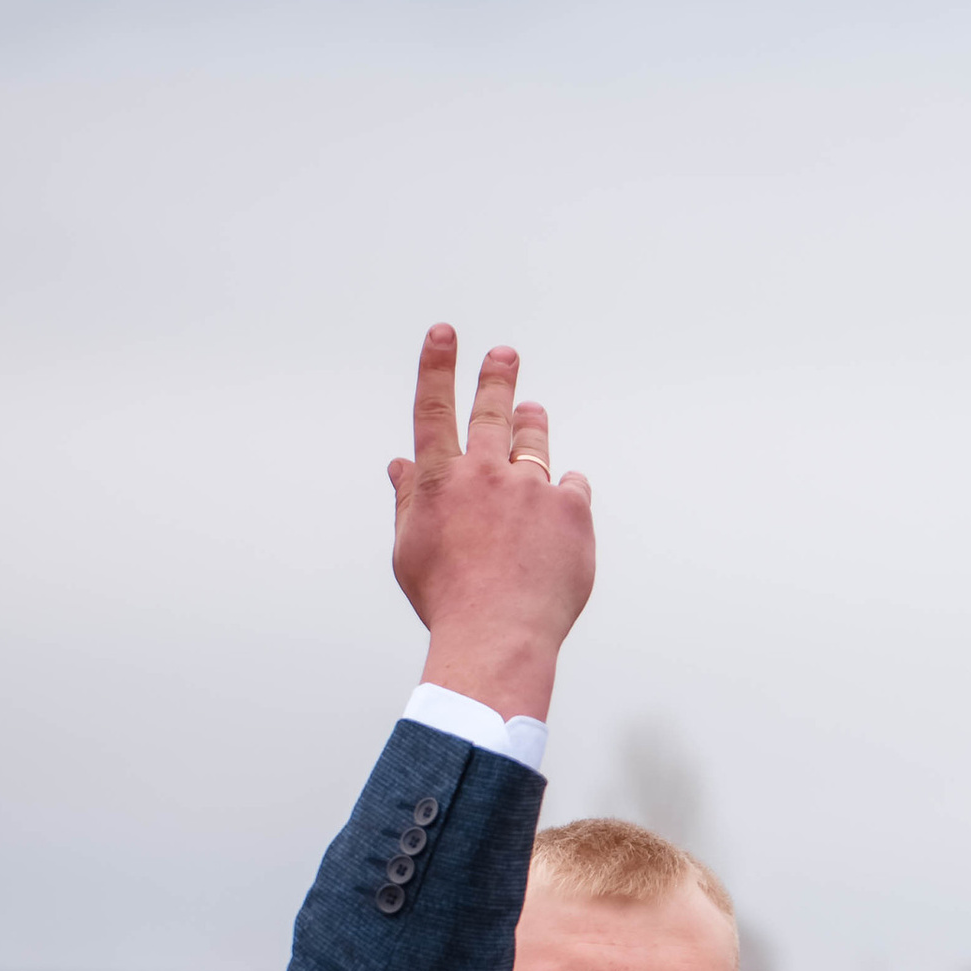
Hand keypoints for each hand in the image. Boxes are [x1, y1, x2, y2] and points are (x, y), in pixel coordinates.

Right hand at [387, 326, 596, 722]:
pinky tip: (557, 511)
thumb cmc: (448, 601)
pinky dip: (562, 493)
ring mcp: (532, 488)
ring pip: (534, 443)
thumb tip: (398, 465)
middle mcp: (486, 474)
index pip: (434, 410)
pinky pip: (571, 486)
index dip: (437, 368)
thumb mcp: (410, 552)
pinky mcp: (572, 509)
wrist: (499, 637)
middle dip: (496, 379)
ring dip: (532, 424)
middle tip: (504, 356)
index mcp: (440, 482)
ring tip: (532, 412)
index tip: (444, 334)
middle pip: (491, 413)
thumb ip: (407, 501)